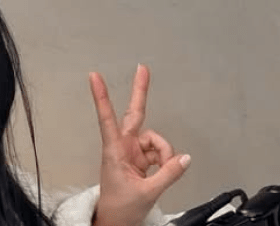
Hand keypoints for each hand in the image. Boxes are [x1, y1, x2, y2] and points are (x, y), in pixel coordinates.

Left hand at [90, 64, 189, 225]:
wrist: (116, 222)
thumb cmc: (120, 208)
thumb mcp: (147, 192)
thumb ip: (168, 174)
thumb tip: (185, 158)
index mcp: (114, 151)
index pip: (108, 118)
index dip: (102, 97)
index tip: (94, 76)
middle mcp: (123, 147)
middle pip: (135, 114)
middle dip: (140, 91)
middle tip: (142, 68)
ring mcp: (132, 152)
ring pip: (156, 140)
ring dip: (165, 153)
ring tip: (162, 171)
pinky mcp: (141, 159)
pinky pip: (160, 152)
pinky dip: (166, 160)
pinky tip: (162, 171)